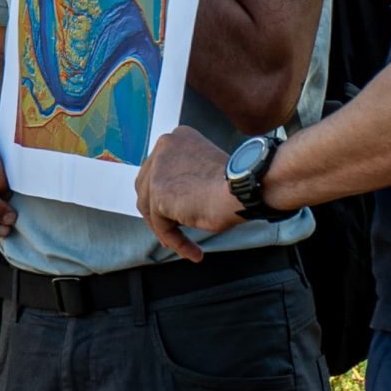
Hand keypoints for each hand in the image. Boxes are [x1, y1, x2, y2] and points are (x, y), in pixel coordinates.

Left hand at [135, 126, 240, 262]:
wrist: (243, 189)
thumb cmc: (236, 184)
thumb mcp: (206, 170)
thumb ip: (186, 177)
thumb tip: (171, 201)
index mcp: (177, 138)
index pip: (158, 170)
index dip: (164, 196)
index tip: (176, 214)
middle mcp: (164, 147)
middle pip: (147, 188)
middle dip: (159, 214)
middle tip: (173, 234)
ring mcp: (158, 168)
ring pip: (150, 208)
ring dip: (166, 231)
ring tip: (184, 246)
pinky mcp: (158, 192)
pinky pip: (161, 225)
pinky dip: (176, 241)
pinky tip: (193, 252)